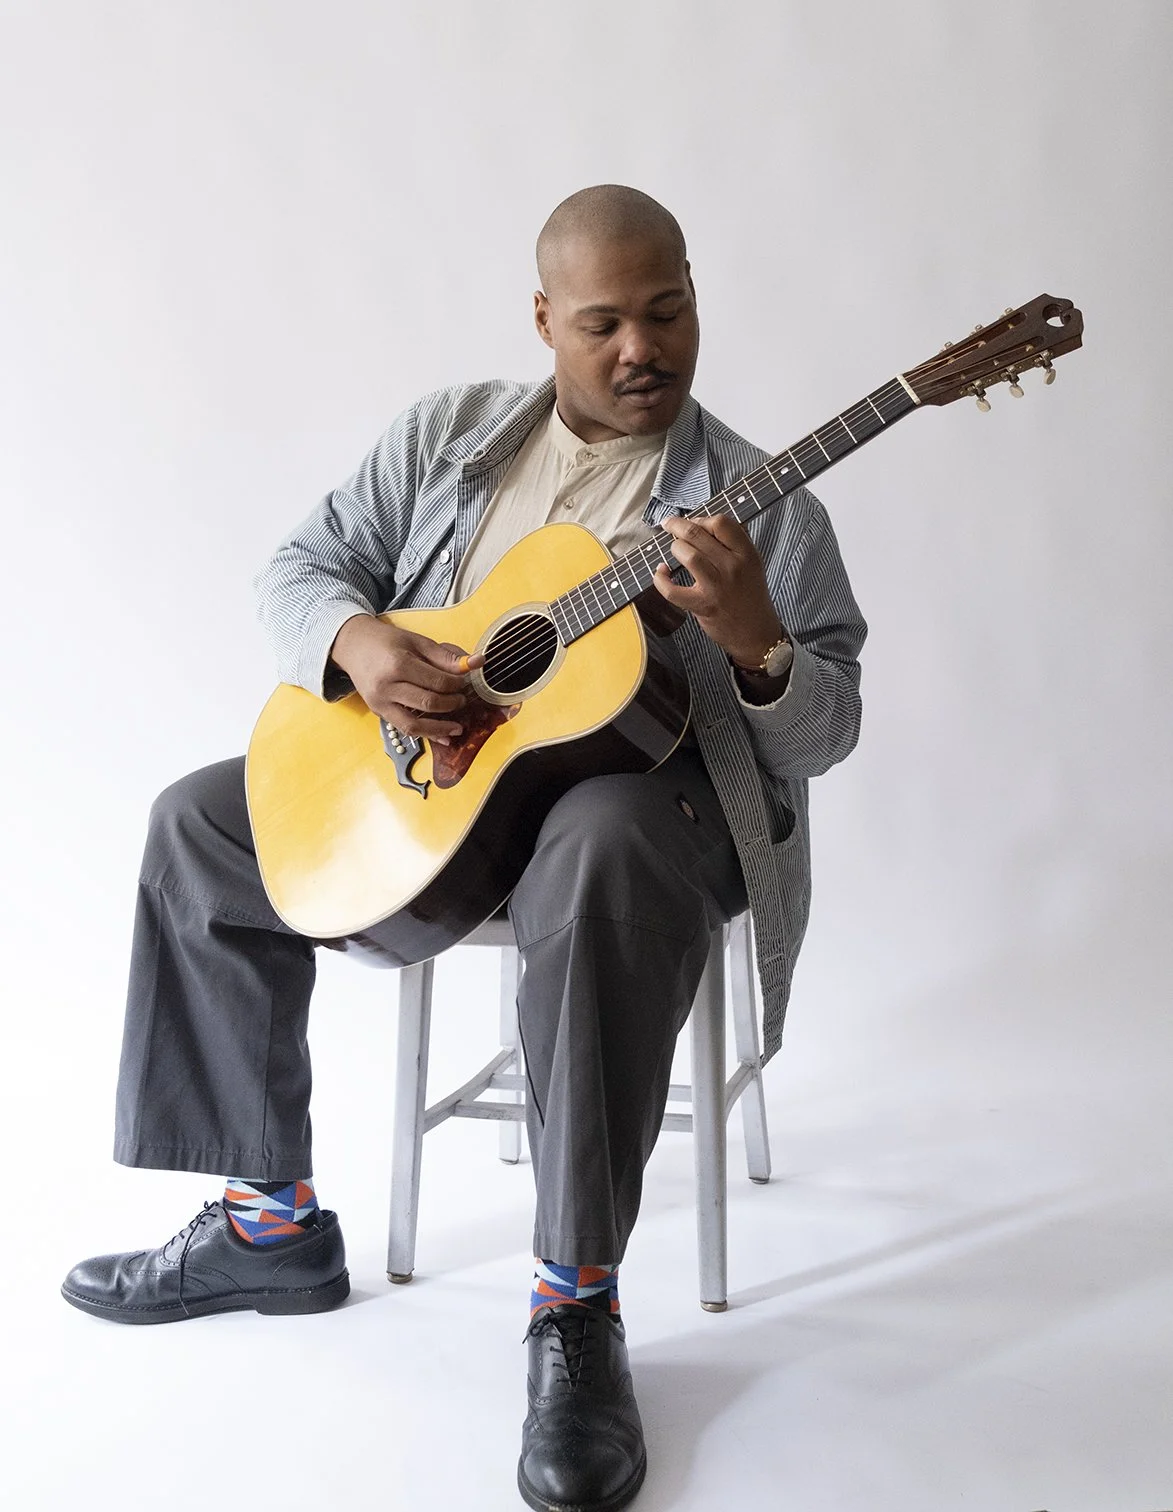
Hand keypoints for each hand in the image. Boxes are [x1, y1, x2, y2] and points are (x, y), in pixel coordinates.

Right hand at [329, 615, 483, 744]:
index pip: (437, 682)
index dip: (457, 685)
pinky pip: (404, 728)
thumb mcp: (417, 641)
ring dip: (440, 729)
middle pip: (428, 703)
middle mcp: (387, 687)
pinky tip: (442, 736)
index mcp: (398, 664)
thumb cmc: (386, 641)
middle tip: (462, 700)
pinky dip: (425, 735)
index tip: (464, 682)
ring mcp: (380, 702)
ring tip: (458, 728)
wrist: (353, 646)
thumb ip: (446, 656)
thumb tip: (476, 662)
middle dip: (451, 704)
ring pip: (414, 725)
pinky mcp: (378, 712)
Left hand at [653, 514, 783, 667]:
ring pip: (687, 555)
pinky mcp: (702, 606)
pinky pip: (672, 590)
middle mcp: (733, 568)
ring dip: (674, 548)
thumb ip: (735, 543)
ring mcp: (717, 587)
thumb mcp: (752, 564)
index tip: (693, 522)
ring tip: (674, 550)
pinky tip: (661, 572)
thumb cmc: (750, 597)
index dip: (702, 518)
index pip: (721, 523)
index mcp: (747, 554)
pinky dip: (660, 580)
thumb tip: (706, 523)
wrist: (756, 633)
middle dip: (677, 526)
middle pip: (698, 535)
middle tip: (670, 524)